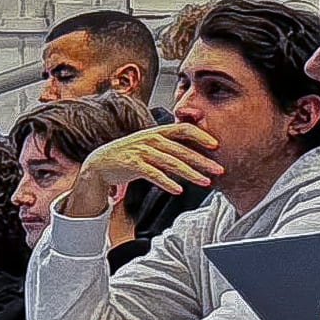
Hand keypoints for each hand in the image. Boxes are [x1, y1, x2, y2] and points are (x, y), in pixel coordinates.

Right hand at [63, 121, 222, 218]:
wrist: (100, 162)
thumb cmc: (129, 155)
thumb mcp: (150, 145)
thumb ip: (169, 146)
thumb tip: (193, 152)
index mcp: (157, 132)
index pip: (183, 129)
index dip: (201, 136)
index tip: (216, 146)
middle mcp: (151, 139)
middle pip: (182, 149)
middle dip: (203, 160)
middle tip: (219, 170)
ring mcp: (141, 151)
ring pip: (171, 162)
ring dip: (190, 173)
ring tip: (204, 182)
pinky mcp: (132, 165)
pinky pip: (153, 174)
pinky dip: (166, 182)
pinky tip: (178, 190)